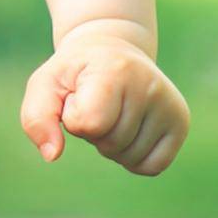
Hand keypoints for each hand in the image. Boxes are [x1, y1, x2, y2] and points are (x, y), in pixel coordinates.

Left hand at [20, 31, 188, 173]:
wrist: (112, 50)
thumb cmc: (74, 71)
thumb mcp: (45, 83)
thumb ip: (37, 118)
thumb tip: (52, 156)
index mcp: (114, 71)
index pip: (89, 123)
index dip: (73, 118)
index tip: (76, 96)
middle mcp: (150, 86)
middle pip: (110, 143)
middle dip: (92, 132)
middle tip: (95, 103)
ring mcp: (171, 106)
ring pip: (130, 158)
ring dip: (111, 145)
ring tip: (111, 113)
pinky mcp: (180, 123)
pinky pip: (152, 167)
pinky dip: (132, 158)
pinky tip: (127, 130)